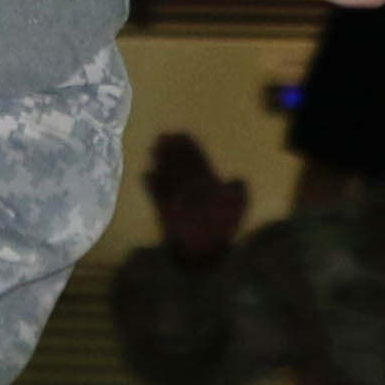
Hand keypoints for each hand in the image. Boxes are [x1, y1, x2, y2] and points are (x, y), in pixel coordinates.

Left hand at [143, 131, 248, 265]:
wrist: (202, 250)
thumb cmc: (223, 228)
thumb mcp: (239, 208)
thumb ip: (239, 191)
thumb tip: (238, 179)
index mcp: (207, 183)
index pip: (197, 159)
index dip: (189, 146)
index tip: (182, 134)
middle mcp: (189, 186)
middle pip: (179, 163)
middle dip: (171, 149)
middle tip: (162, 135)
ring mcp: (175, 197)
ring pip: (166, 173)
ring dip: (159, 160)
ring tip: (153, 147)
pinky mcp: (163, 210)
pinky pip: (156, 193)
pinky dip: (150, 183)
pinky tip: (144, 174)